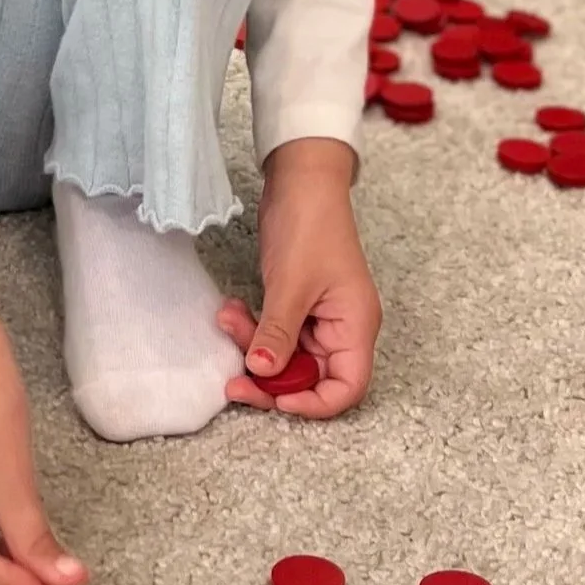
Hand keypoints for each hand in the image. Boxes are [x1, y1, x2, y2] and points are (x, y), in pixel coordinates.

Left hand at [220, 137, 380, 418]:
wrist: (300, 181)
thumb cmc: (310, 225)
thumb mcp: (291, 284)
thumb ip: (278, 333)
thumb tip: (262, 374)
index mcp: (356, 327)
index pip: (347, 388)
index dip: (313, 404)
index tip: (275, 400)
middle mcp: (342, 328)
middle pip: (311, 379)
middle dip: (271, 379)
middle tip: (235, 379)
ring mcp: (318, 318)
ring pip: (286, 357)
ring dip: (254, 346)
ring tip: (228, 319)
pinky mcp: (296, 305)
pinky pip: (274, 334)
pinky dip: (252, 328)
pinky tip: (231, 309)